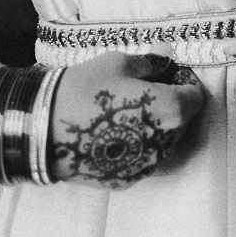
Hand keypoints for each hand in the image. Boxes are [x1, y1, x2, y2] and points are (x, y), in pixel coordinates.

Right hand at [49, 51, 206, 187]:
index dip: (185, 83)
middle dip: (170, 105)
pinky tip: (114, 134)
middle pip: (180, 122)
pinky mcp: (125, 180)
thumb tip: (168, 56)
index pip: (195, 97)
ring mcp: (144, 166)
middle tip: (144, 91)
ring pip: (162, 143)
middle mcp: (163, 144)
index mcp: (169, 111)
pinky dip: (136, 146)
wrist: (40, 128)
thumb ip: (151, 63)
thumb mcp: (120, 63)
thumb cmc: (83, 89)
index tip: (169, 75)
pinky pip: (141, 160)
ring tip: (125, 112)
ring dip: (154, 127)